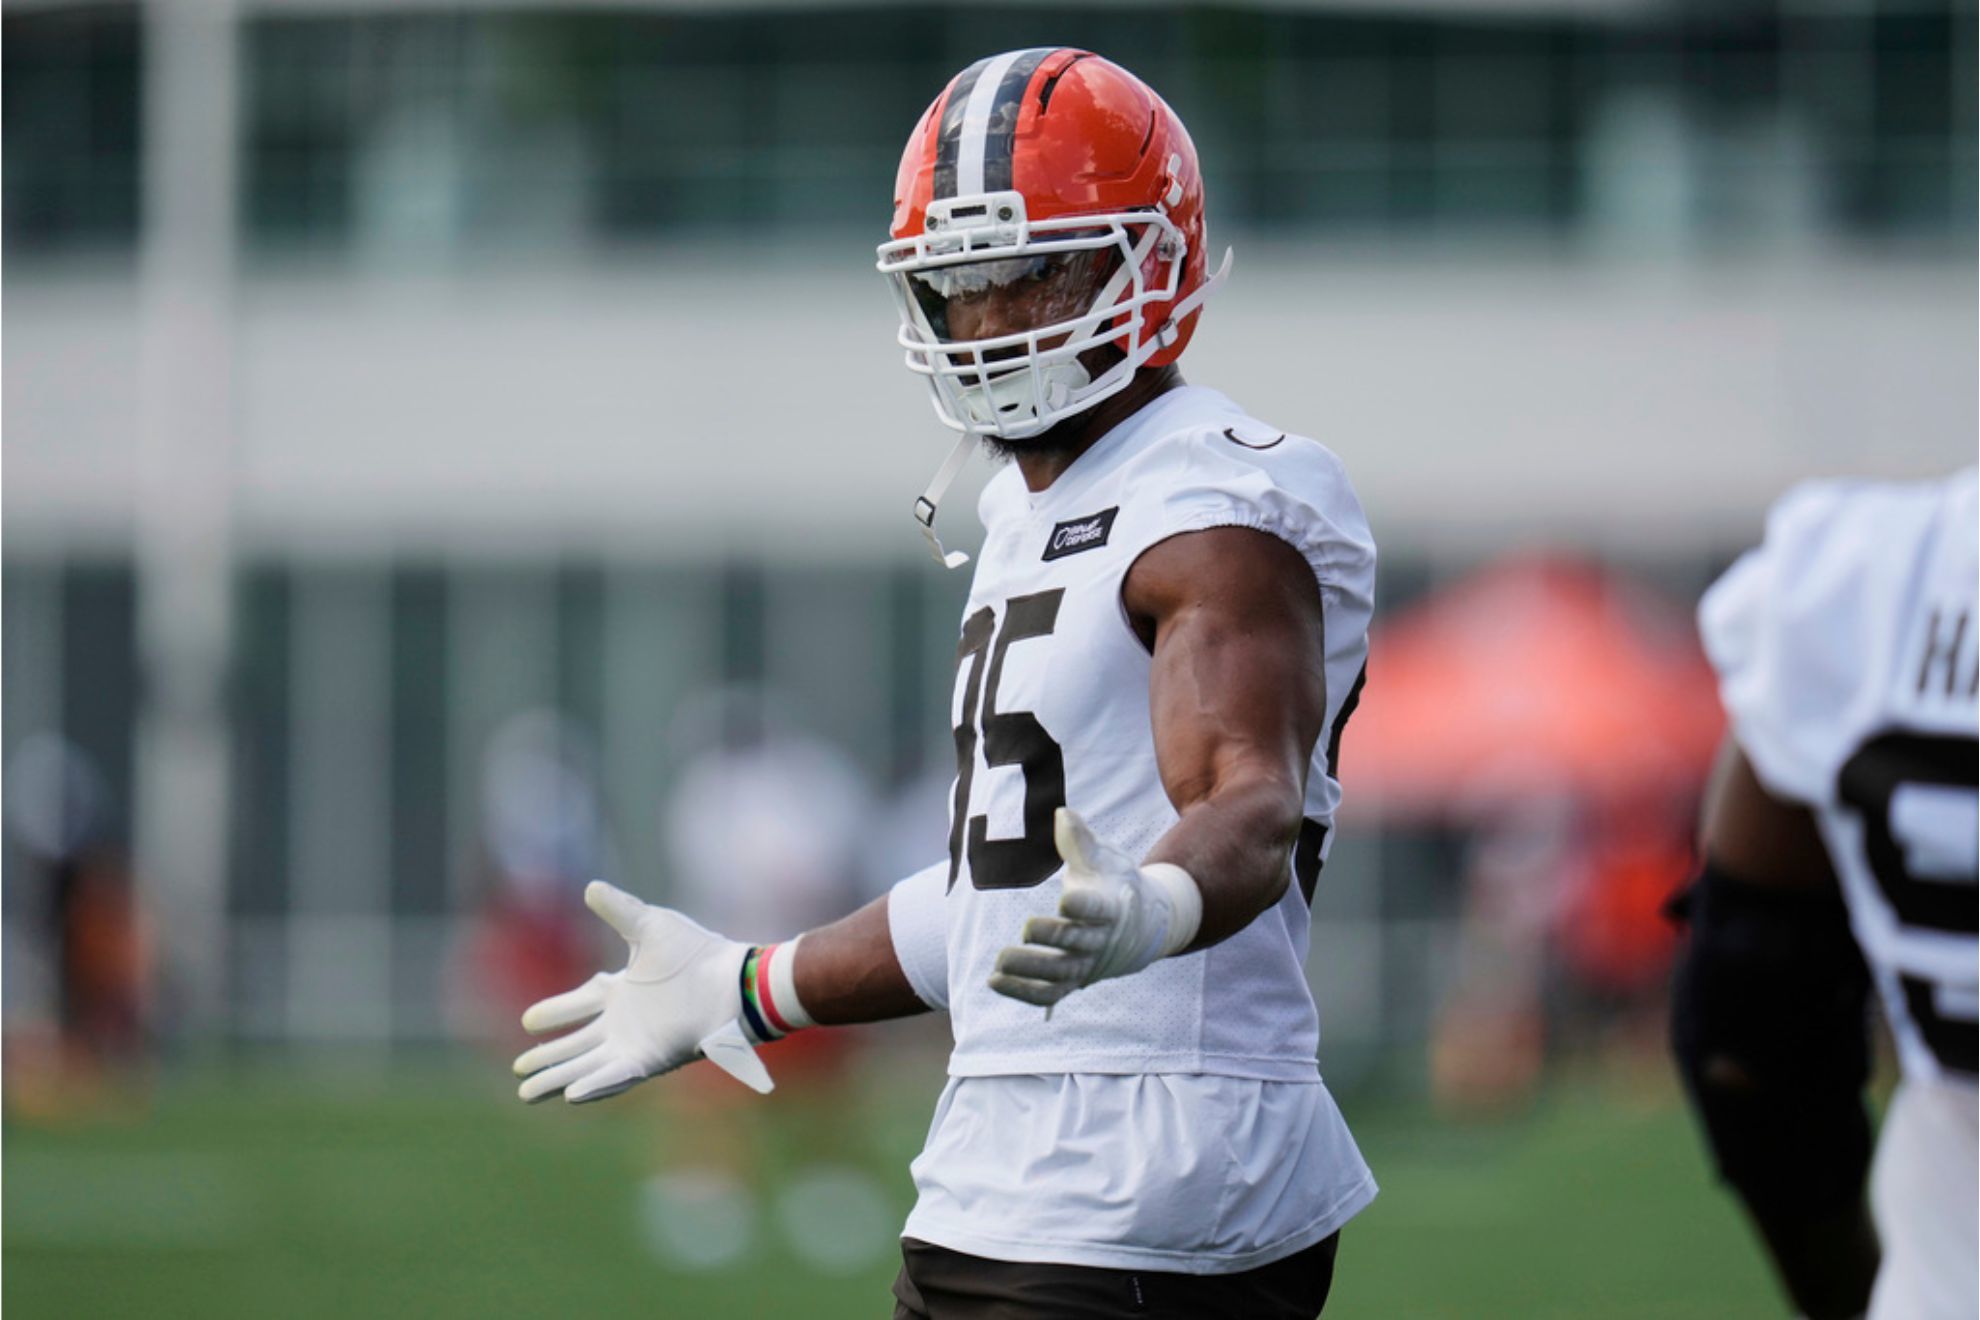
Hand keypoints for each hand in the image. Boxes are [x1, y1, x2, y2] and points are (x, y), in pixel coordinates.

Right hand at [513, 881, 773, 1102]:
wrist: (730, 981)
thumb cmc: (696, 952)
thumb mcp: (649, 925)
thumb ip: (619, 909)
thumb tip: (590, 886)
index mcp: (622, 991)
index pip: (578, 1004)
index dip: (553, 1013)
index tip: (527, 1022)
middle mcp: (625, 1022)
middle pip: (577, 1044)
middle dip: (548, 1057)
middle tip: (519, 1070)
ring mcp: (636, 1043)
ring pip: (587, 1066)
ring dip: (558, 1078)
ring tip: (526, 1093)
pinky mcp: (650, 1059)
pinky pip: (615, 1076)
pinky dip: (594, 1085)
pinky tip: (569, 1094)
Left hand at [988, 808, 1201, 1008]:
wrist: (1145, 926)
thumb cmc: (1115, 883)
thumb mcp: (1107, 859)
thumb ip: (1081, 841)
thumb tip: (1061, 814)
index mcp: (1112, 907)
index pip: (1099, 910)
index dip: (1084, 907)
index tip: (1065, 900)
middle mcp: (1100, 940)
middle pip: (1077, 944)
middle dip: (1052, 938)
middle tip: (1025, 929)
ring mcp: (1086, 965)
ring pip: (1059, 974)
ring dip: (1030, 970)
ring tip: (1000, 962)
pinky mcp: (1072, 982)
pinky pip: (1049, 994)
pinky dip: (1023, 992)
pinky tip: (994, 981)